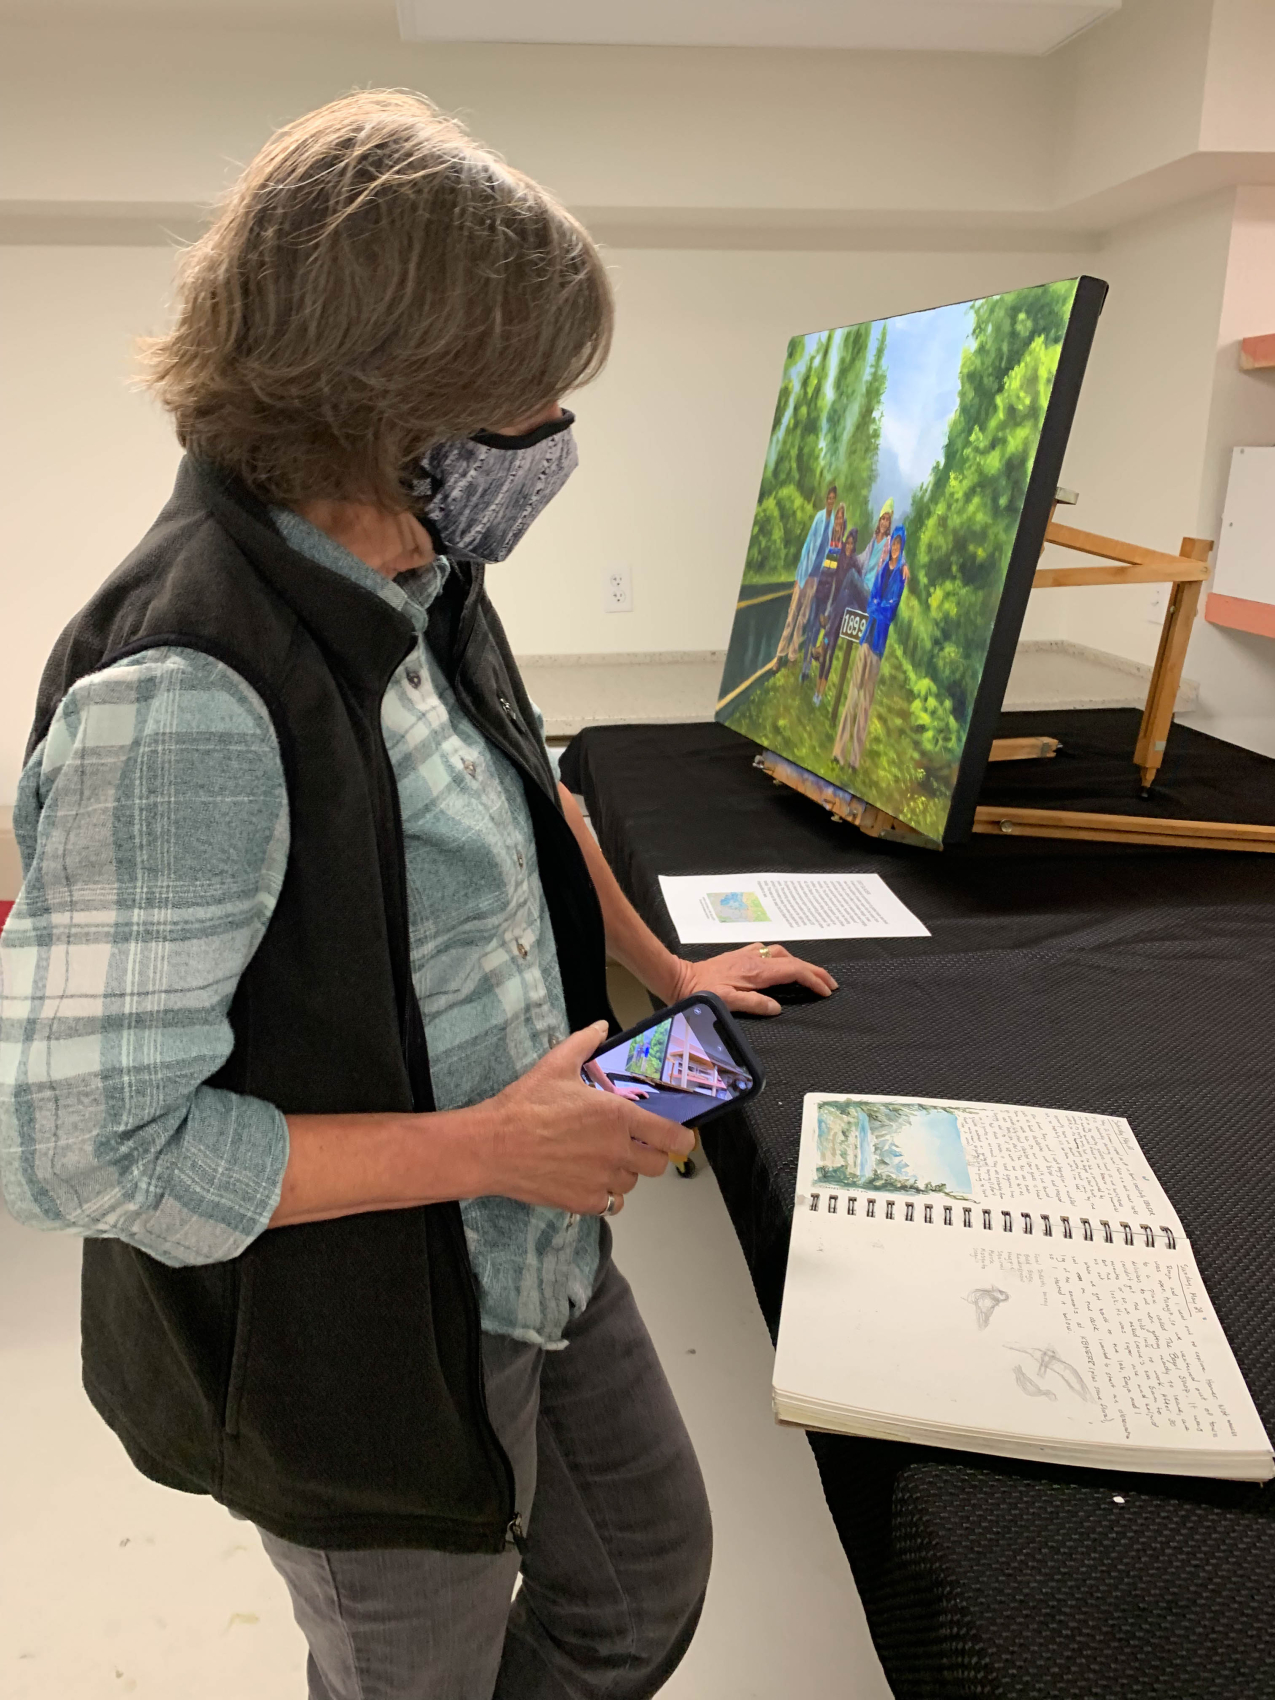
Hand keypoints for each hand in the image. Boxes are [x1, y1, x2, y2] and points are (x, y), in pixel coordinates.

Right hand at [485, 1023, 693, 1216]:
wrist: (492, 1146)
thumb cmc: (524, 1106)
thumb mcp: (556, 1065)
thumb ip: (585, 1044)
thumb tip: (599, 1027)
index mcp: (617, 1116)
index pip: (671, 1136)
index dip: (681, 1138)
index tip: (680, 1137)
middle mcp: (616, 1151)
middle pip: (657, 1165)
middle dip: (650, 1155)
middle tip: (634, 1145)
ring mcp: (601, 1180)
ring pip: (632, 1184)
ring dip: (625, 1173)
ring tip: (604, 1159)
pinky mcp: (584, 1202)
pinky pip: (611, 1204)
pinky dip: (605, 1194)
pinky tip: (589, 1179)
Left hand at [670, 945, 837, 1017]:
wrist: (680, 978)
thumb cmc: (701, 993)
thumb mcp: (727, 1003)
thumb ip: (754, 1004)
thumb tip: (778, 1007)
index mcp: (757, 971)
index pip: (794, 971)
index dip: (813, 980)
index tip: (826, 991)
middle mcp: (756, 959)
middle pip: (793, 961)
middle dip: (814, 971)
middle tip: (831, 984)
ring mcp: (748, 955)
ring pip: (783, 954)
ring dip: (800, 964)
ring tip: (812, 976)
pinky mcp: (741, 956)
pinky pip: (770, 953)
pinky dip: (784, 959)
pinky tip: (783, 966)